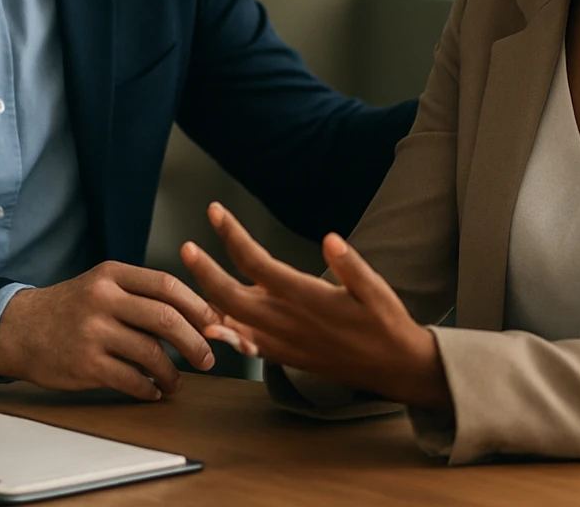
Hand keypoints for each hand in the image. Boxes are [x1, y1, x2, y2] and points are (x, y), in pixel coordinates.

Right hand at [0, 262, 219, 400]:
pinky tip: (152, 392)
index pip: (167, 285)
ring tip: (176, 381)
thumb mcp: (101, 285)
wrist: (18, 328)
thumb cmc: (69, 308)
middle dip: (195, 342)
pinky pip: (130, 379)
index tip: (213, 323)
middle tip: (207, 358)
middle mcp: (103, 299)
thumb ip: (140, 294)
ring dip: (172, 372)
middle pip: (166, 319)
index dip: (197, 306)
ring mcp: (93, 332)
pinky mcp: (84, 364)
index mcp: (112, 275)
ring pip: (151, 353)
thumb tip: (193, 315)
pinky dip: (147, 389)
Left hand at [179, 202, 450, 409]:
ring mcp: (281, 342)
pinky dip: (223, 329)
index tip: (215, 211)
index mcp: (304, 297)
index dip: (231, 235)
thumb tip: (330, 239)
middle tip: (186, 246)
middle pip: (229, 295)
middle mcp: (286, 321)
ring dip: (208, 298)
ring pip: (231, 321)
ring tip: (192, 275)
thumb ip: (351, 266)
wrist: (392, 368)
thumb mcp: (376, 290)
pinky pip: (244, 342)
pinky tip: (212, 318)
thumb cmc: (385, 323)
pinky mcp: (283, 355)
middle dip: (203, 270)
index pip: (256, 261)